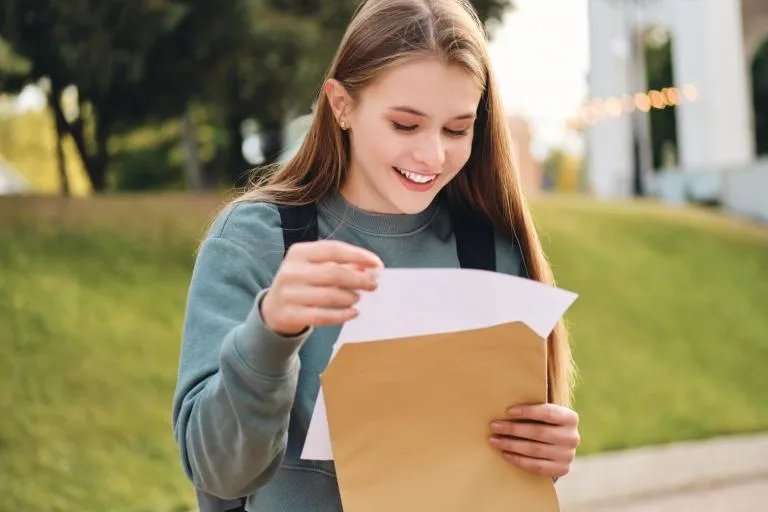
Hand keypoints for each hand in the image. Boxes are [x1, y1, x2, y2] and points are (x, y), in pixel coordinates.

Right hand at [261, 240, 383, 335]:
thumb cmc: (302, 284)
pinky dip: (342, 315)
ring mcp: (288, 294)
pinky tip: (354, 313)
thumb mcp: (316, 268)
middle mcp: (291, 271)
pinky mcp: (289, 314)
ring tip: (358, 298)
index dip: (358, 255)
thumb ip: (340, 265)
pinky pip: (322, 316)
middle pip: (333, 273)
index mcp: (298, 252)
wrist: (273, 309)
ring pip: (329, 296)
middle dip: (359, 279)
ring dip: (350, 297)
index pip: (333, 249)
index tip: (377, 264)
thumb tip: (369, 268)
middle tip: (373, 284)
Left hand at [488, 403, 579, 478]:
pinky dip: (519, 460)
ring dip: (511, 445)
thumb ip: (532, 410)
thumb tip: (504, 406)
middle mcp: (572, 437)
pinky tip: (505, 454)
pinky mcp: (562, 469)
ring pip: (535, 450)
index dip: (528, 411)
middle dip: (513, 429)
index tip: (508, 411)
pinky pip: (537, 466)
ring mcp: (568, 455)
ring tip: (494, 440)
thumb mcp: (545, 415)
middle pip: (539, 432)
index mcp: (570, 418)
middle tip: (494, 426)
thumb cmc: (545, 424)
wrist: (559, 447)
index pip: (548, 412)